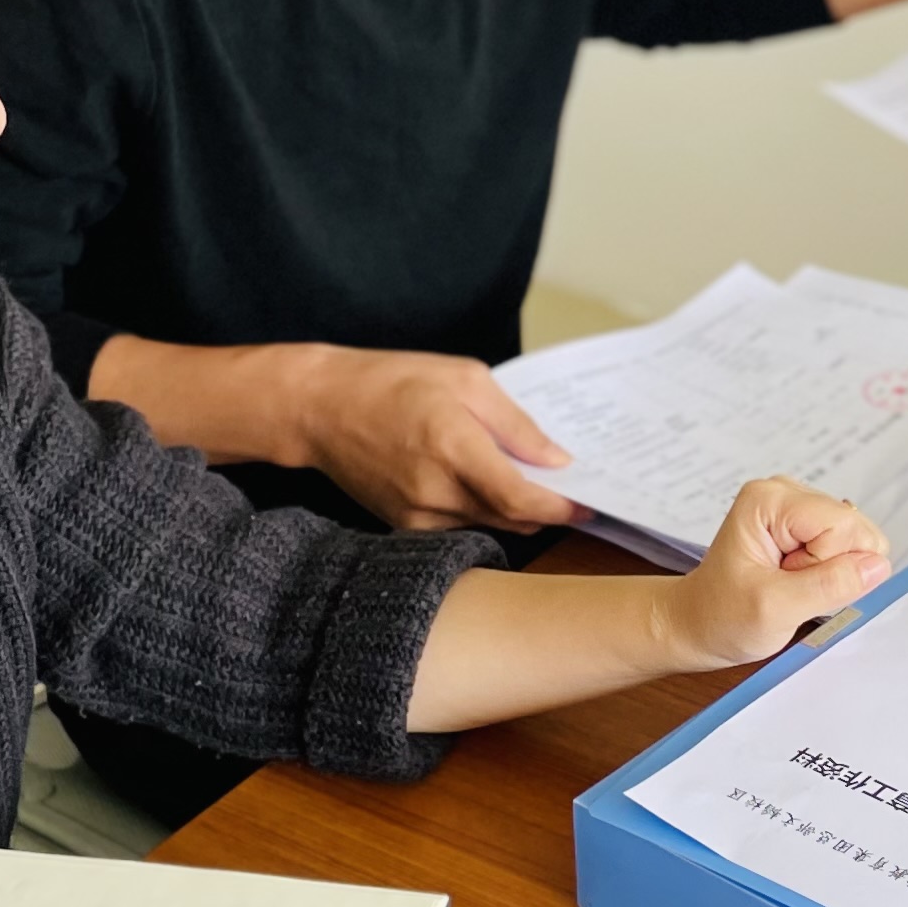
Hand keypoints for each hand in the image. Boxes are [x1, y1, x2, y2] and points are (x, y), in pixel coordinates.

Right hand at [281, 345, 578, 529]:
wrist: (320, 407)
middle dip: (543, 509)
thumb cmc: (392, 381)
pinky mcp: (403, 525)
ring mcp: (416, 513)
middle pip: (510, 519)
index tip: (587, 504)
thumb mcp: (465, 379)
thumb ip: (515, 424)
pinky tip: (481, 484)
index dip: (560, 507)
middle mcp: (435, 489)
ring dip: (512, 511)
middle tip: (566, 489)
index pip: (519, 498)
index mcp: (453, 446)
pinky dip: (480, 512)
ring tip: (520, 478)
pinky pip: (459, 527)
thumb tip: (556, 460)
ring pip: (487, 525)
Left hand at [654, 477, 889, 670]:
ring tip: (786, 583)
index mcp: (770, 500)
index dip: (828, 565)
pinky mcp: (804, 525)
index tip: (788, 580)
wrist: (696, 625)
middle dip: (832, 567)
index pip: (845, 526)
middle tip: (788, 585)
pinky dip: (826, 572)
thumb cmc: (722, 617)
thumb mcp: (776, 609)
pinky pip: (845, 548)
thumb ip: (830, 585)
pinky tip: (793, 579)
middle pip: (853, 529)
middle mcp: (785, 492)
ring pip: (853, 540)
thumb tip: (879, 566)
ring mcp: (796, 507)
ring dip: (828, 572)